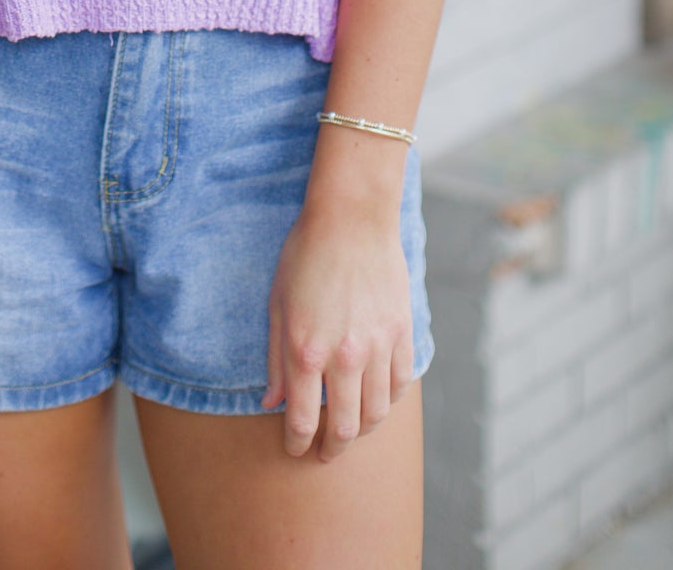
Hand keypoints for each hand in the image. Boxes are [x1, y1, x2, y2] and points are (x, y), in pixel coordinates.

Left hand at [262, 195, 414, 459]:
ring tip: (351, 429)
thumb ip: (275, 358)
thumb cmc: (305, 254)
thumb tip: (271, 402)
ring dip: (362, 429)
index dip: (296, 444)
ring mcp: (378, 347)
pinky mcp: (401, 333)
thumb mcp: (277, 303)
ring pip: (376, 413)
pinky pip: (401, 384)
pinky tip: (377, 398)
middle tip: (325, 453)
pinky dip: (389, 400)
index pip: (301, 420)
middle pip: (344, 428)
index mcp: (306, 350)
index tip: (295, 450)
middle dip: (332, 449)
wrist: (351, 218)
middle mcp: (344, 357)